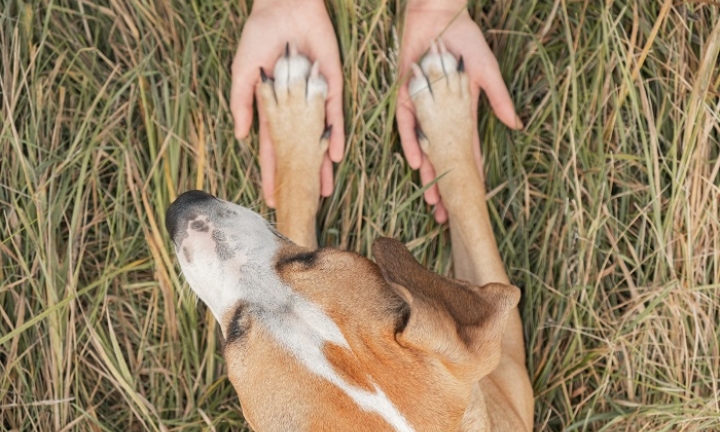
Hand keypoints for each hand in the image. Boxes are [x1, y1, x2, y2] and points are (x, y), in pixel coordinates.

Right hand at [231, 0, 343, 207]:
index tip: (270, 197)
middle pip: (297, 152)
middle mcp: (294, 111)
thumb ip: (242, 104)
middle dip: (298, 178)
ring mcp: (313, 101)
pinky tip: (335, 158)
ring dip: (321, 166)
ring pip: (318, 141)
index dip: (270, 173)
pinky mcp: (330, 88)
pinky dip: (335, 137)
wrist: (285, 9)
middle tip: (301, 204)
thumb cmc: (258, 38)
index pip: (271, 149)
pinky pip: (334, 117)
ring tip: (324, 192)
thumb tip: (241, 137)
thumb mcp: (243, 74)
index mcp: (272, 109)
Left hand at [397, 1, 521, 222]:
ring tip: (432, 200)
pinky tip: (418, 164)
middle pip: (443, 159)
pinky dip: (412, 143)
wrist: (439, 17)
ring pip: (424, 150)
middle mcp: (440, 118)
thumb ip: (499, 100)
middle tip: (446, 216)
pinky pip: (407, 126)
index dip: (469, 177)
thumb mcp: (487, 73)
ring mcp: (422, 109)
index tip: (471, 202)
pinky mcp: (406, 97)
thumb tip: (517, 127)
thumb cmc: (465, 42)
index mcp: (460, 114)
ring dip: (428, 174)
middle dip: (445, 187)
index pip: (466, 152)